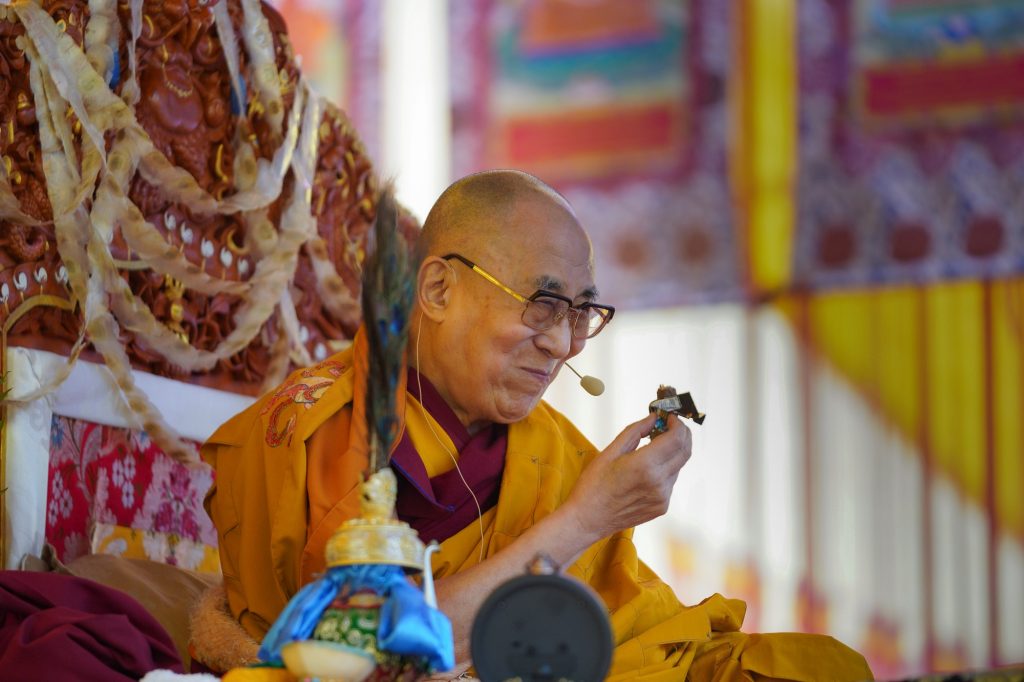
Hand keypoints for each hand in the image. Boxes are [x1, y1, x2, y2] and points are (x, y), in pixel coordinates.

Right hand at [564, 413, 691, 542]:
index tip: (668, 417)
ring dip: (672, 452)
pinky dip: (665, 469)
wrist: (588, 519)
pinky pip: (671, 481)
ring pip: (678, 466)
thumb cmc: (593, 484)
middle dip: (681, 434)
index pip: (676, 438)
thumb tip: (654, 418)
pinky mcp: (662, 507)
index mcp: (645, 465)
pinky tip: (648, 468)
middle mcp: (659, 482)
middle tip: (668, 426)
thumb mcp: (610, 452)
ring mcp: (663, 497)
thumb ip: (635, 431)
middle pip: (685, 451)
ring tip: (653, 447)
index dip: (677, 424)